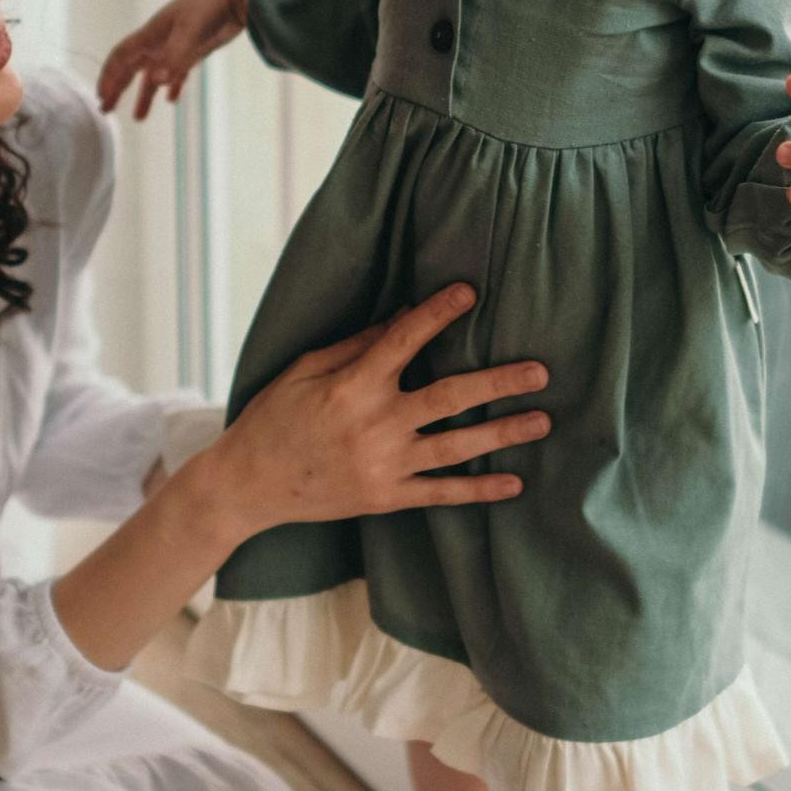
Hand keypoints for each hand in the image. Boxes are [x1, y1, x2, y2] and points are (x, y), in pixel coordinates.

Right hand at [98, 0, 251, 120]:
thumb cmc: (211, 6)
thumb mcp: (191, 31)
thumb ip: (175, 57)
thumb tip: (157, 82)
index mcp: (152, 34)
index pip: (121, 57)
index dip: (109, 77)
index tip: (101, 97)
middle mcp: (159, 41)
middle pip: (131, 67)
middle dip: (117, 88)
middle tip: (107, 109)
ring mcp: (176, 45)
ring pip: (154, 74)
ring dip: (144, 95)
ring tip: (139, 118)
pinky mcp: (194, 49)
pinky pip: (177, 72)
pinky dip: (172, 86)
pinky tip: (171, 100)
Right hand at [206, 283, 550, 535]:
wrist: (247, 486)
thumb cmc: (274, 418)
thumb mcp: (305, 369)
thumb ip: (357, 345)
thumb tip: (404, 313)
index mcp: (352, 386)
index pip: (404, 341)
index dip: (438, 314)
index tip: (470, 292)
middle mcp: (374, 425)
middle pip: (450, 397)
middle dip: (498, 382)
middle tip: (541, 371)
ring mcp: (383, 465)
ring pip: (456, 447)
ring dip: (503, 432)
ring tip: (543, 420)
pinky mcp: (386, 498)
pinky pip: (442, 494)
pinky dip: (479, 489)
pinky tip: (514, 482)